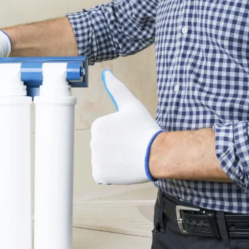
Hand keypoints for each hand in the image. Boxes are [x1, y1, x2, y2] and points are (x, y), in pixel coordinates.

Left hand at [91, 70, 162, 184]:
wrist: (156, 154)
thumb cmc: (145, 129)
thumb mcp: (131, 105)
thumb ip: (116, 88)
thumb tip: (105, 73)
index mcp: (97, 126)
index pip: (106, 133)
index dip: (120, 135)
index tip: (130, 135)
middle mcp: (92, 142)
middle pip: (104, 146)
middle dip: (116, 147)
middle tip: (131, 146)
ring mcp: (95, 160)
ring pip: (104, 160)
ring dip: (114, 160)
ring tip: (129, 157)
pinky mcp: (99, 175)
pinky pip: (103, 174)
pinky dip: (112, 174)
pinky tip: (124, 168)